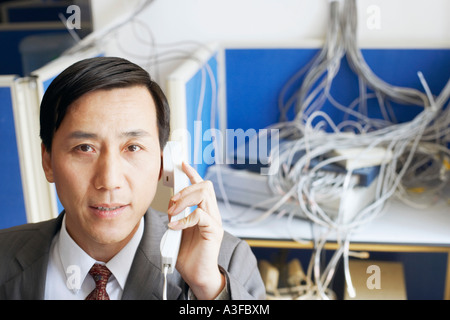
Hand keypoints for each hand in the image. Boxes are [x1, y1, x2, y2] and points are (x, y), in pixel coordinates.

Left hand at [167, 162, 224, 299]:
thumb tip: (170, 204)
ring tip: (174, 212)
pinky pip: (200, 215)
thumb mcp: (179, 229)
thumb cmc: (189, 254)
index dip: (193, 173)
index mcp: (204, 210)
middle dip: (185, 189)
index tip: (183, 164)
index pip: (201, 186)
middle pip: (204, 186)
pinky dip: (184, 219)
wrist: (197, 274)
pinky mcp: (214, 231)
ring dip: (185, 200)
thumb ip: (177, 215)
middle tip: (172, 202)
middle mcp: (212, 213)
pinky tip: (175, 226)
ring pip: (204, 195)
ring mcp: (214, 221)